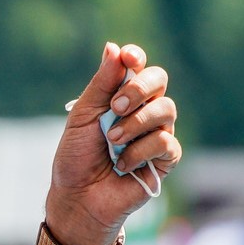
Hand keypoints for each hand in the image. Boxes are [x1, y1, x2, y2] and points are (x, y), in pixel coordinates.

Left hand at [46, 42, 181, 244]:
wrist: (78, 197)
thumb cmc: (76, 157)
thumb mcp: (83, 117)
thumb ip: (101, 85)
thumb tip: (113, 47)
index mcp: (121, 96)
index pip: (138, 67)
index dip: (136, 58)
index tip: (129, 58)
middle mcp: (143, 111)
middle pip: (160, 80)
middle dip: (139, 88)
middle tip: (116, 106)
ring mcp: (157, 133)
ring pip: (166, 109)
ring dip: (136, 123)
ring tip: (112, 140)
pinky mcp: (166, 159)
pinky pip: (166, 143)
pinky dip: (140, 151)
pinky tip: (122, 164)